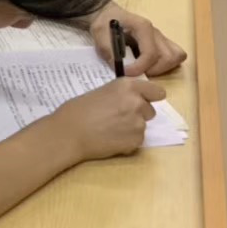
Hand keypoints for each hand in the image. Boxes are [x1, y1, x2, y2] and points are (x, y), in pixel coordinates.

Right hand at [51, 77, 166, 161]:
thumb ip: (120, 95)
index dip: (150, 97)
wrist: (69, 133)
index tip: (143, 101)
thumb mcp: (101, 93)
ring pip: (142, 126)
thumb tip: (128, 102)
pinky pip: (136, 141)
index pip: (157, 91)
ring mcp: (139, 123)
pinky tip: (109, 139)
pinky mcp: (136, 141)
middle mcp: (137, 102)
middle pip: (150, 111)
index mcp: (127, 86)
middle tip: (117, 117)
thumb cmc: (77, 110)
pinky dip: (126, 141)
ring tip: (109, 130)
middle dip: (138, 114)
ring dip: (130, 129)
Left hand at [88, 2, 186, 76]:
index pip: (150, 52)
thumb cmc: (104, 23)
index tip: (125, 72)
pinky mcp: (161, 43)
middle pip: (169, 57)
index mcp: (142, 27)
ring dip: (162, 68)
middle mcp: (156, 32)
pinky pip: (174, 55)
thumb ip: (108, 50)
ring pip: (176, 56)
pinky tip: (149, 65)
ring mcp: (161, 37)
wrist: (107, 15)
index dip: (139, 67)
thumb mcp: (99, 34)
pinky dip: (165, 65)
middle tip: (136, 72)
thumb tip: (119, 68)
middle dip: (153, 70)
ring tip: (144, 69)